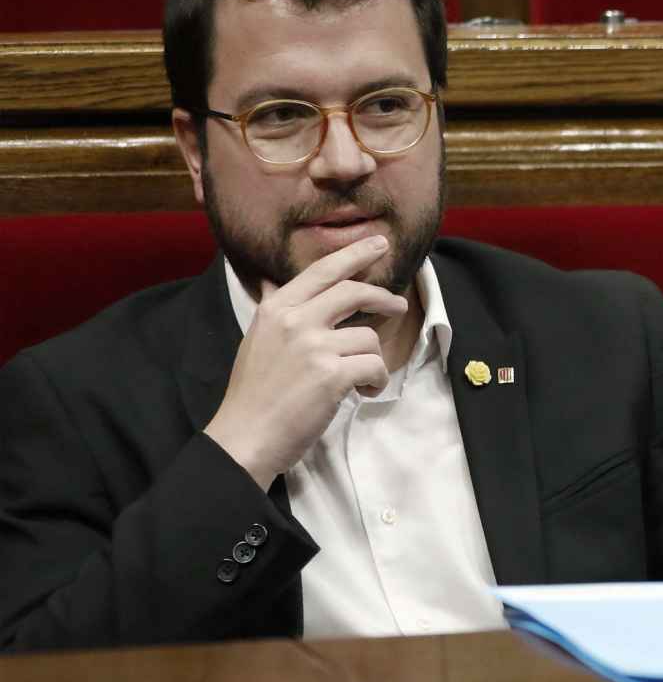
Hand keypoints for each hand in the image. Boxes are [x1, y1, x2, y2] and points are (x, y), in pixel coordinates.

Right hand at [204, 236, 408, 488]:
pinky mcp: (332, 374)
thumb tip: (273, 282)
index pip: (322, 271)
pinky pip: (375, 367)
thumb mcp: (257, 340)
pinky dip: (376, 382)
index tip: (379, 244)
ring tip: (359, 382)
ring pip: (368, 338)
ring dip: (372, 362)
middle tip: (398, 306)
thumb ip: (275, 311)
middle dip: (384, 297)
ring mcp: (313, 346)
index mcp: (276, 309)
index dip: (354, 254)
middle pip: (354, 292)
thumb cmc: (254, 395)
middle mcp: (294, 320)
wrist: (245, 436)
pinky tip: (362, 393)